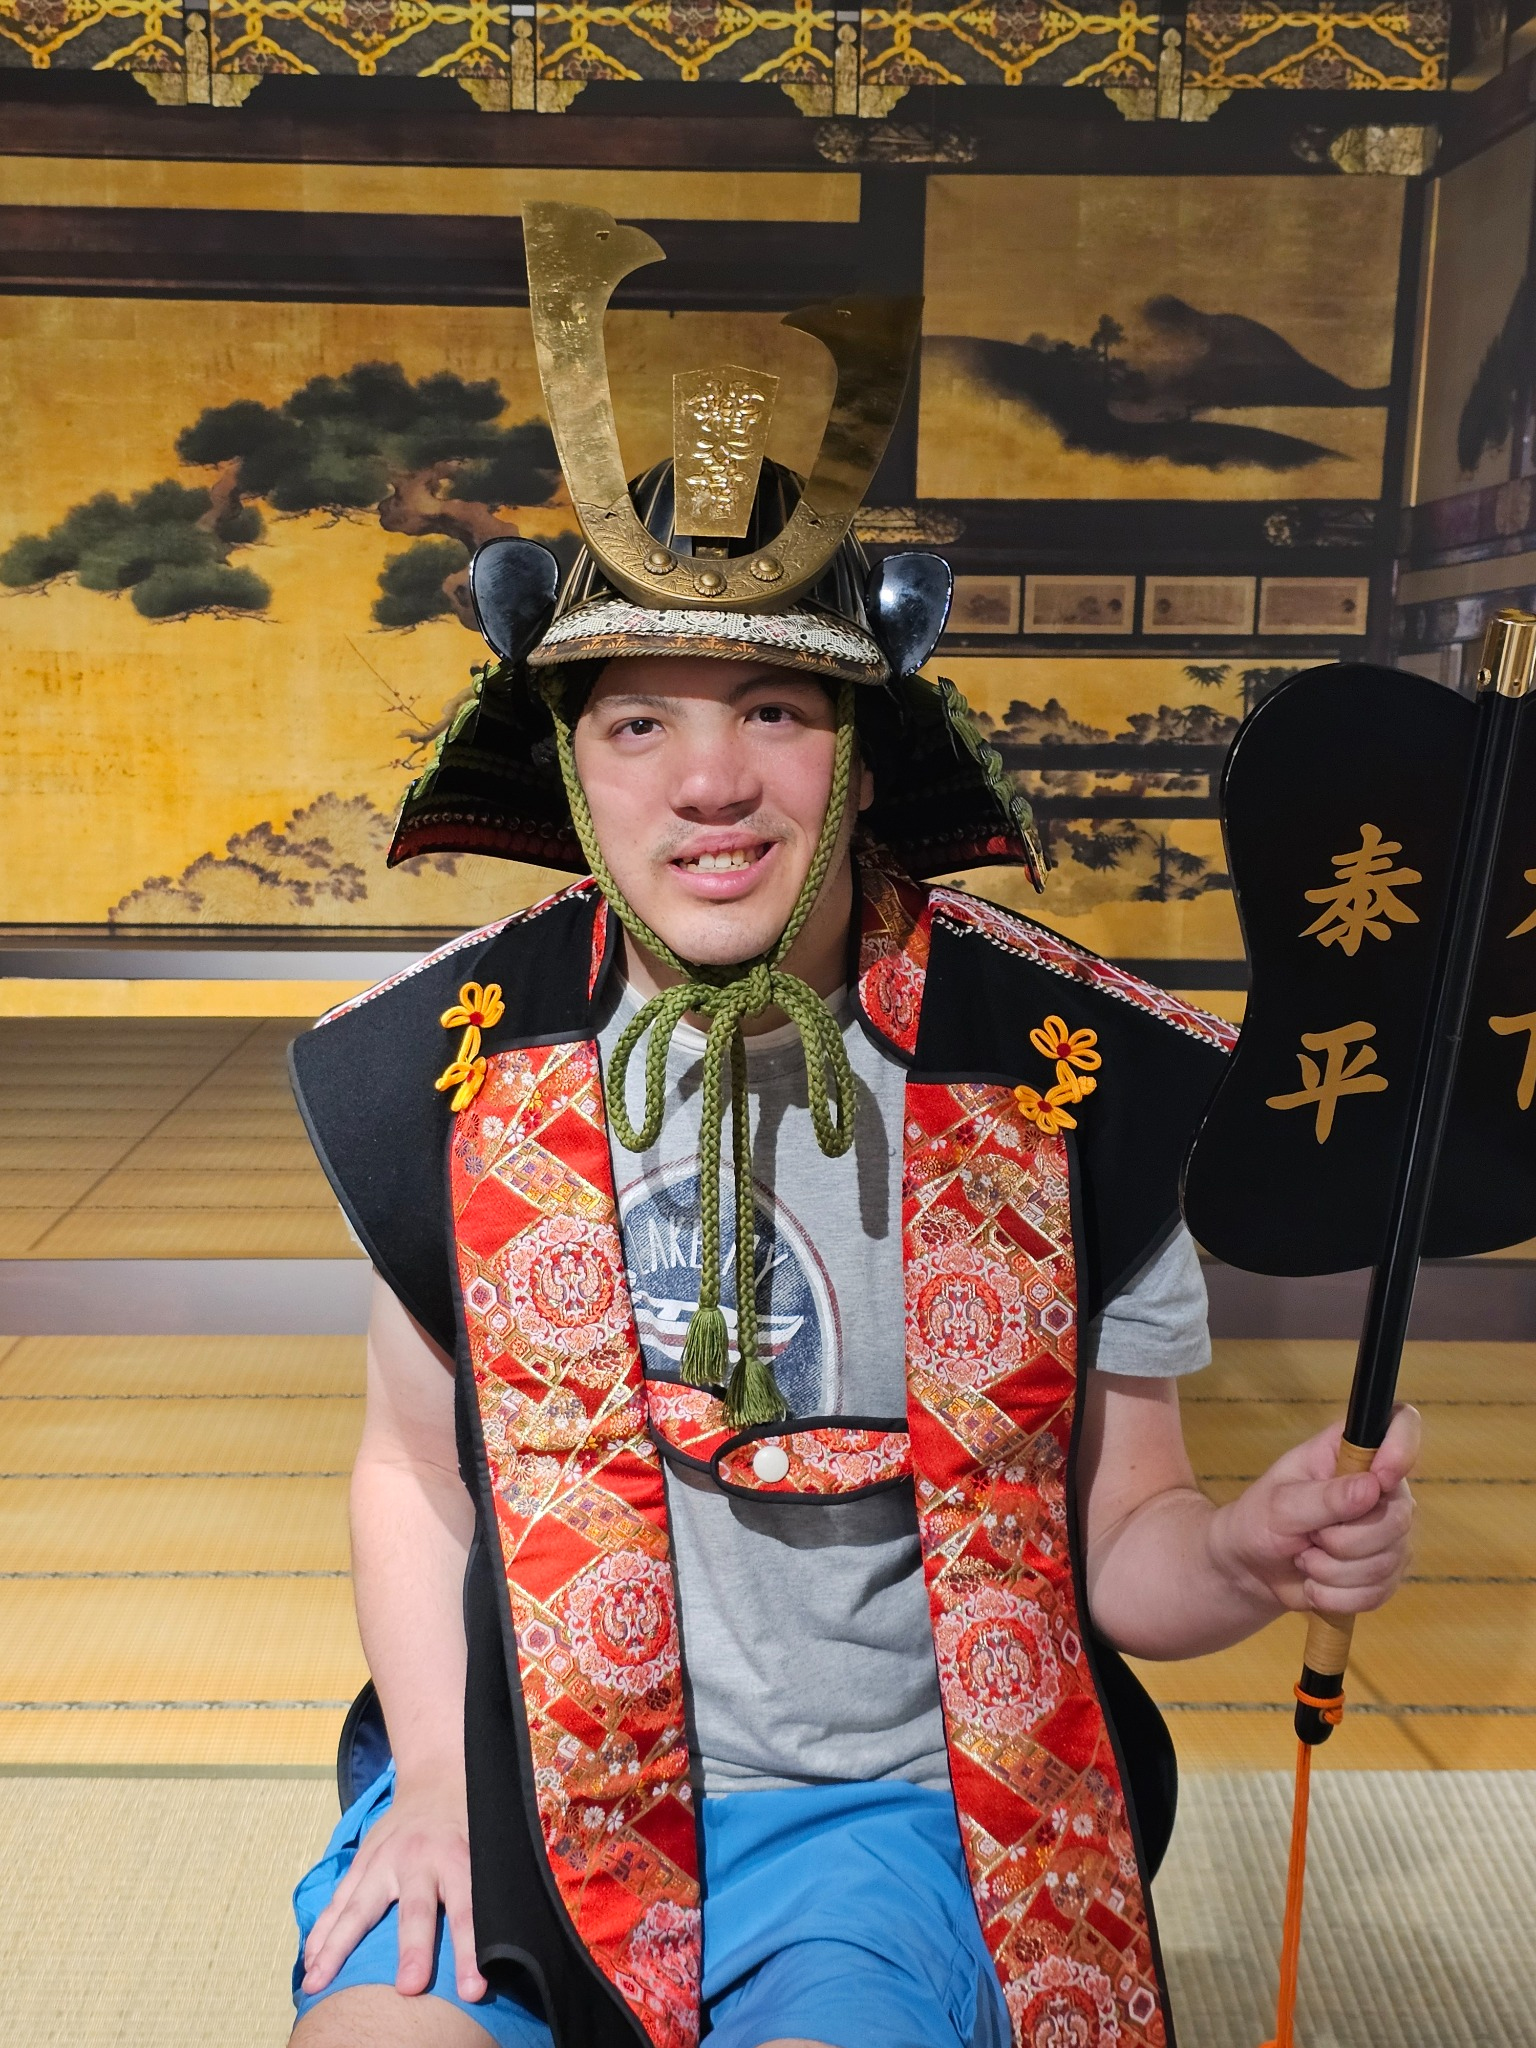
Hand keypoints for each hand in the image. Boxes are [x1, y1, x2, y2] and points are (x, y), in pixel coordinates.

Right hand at [301, 1773, 485, 2002]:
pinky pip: (339, 1900)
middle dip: (413, 1950)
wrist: (436, 1776)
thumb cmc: (467, 1824)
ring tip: (317, 1983)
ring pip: (359, 1906)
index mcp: (457, 1858)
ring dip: (338, 1947)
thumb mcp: (485, 1847)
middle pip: (415, 1910)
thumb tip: (508, 1944)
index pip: (467, 1909)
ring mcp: (383, 1860)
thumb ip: (487, 1890)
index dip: (469, 1950)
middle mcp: (419, 1859)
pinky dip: (322, 1931)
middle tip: (409, 1988)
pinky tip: (310, 1961)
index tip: (472, 1989)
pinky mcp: (362, 1862)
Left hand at [1208, 1404, 1418, 1618]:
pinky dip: (1339, 1595)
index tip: (1379, 1479)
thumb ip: (1324, 1497)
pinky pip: (1379, 1590)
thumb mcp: (1279, 1504)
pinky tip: (1315, 1583)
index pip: (1401, 1423)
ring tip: (1305, 1558)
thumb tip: (1373, 1487)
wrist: (1253, 1567)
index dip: (1402, 1447)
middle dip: (1345, 1539)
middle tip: (1309, 1536)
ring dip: (1335, 1570)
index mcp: (1351, 1451)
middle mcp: (1381, 1487)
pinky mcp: (1387, 1572)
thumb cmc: (1260, 1520)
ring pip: (1389, 1559)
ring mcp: (1389, 1532)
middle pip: (1399, 1515)